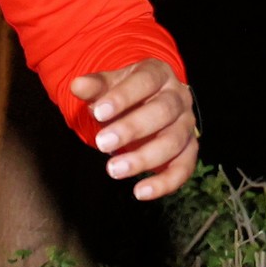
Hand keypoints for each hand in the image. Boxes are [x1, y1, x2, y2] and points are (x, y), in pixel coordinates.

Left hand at [68, 58, 197, 200]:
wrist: (149, 102)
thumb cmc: (126, 93)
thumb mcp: (110, 85)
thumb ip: (95, 87)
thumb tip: (77, 86)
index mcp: (159, 74)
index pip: (145, 81)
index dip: (122, 97)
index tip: (98, 113)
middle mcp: (178, 98)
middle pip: (162, 111)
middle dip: (132, 129)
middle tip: (101, 144)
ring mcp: (186, 125)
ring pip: (173, 142)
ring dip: (144, 158)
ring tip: (113, 170)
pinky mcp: (189, 150)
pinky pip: (183, 168)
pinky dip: (164, 183)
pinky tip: (140, 192)